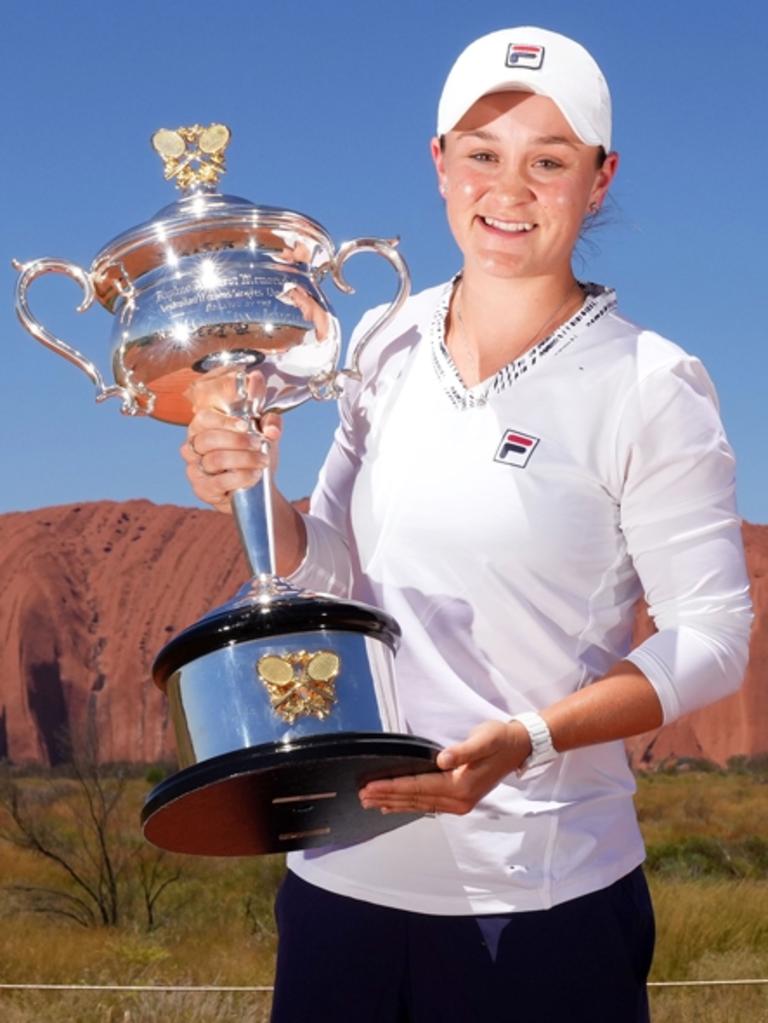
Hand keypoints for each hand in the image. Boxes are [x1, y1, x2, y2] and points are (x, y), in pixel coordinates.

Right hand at [180, 369, 282, 512]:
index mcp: (203, 428)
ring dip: (244, 459)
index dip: (224, 421)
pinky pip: (219, 482)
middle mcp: (193, 447)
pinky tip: (254, 475)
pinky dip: (241, 477)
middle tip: (258, 444)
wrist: (256, 489)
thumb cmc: (253, 455)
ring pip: (215, 460)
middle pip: (208, 439)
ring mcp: (195, 469)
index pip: (204, 418)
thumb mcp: (264, 435)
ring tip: (262, 461)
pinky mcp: (202, 489)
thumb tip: (272, 429)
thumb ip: (271, 424)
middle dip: (238, 441)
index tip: (245, 425)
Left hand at [359, 720, 531, 816]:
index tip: (371, 786)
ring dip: (394, 803)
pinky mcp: (459, 799)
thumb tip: (442, 760)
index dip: (393, 787)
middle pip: (415, 799)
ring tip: (371, 802)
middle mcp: (459, 800)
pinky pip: (427, 805)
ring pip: (419, 805)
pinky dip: (408, 805)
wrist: (519, 747)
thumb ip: (463, 750)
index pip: (418, 787)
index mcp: (461, 786)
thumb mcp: (484, 739)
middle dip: (387, 797)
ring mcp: (459, 803)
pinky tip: (394, 806)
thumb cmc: (500, 739)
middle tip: (362, 796)